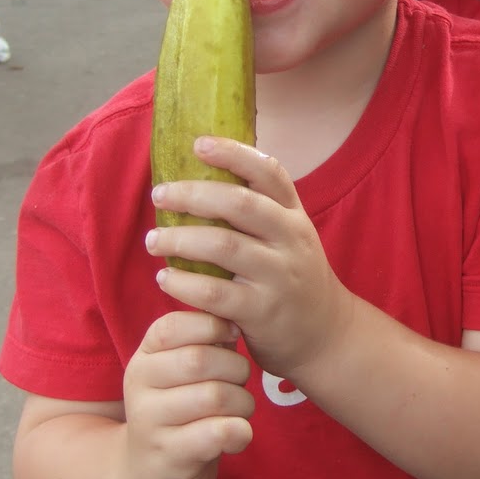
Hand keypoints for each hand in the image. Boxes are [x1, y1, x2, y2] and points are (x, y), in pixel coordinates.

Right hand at [120, 309, 253, 478]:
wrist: (149, 474)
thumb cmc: (179, 410)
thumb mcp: (181, 371)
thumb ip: (206, 343)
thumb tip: (234, 317)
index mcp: (144, 356)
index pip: (174, 325)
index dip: (213, 325)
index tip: (233, 335)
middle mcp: (139, 385)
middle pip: (200, 359)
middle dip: (236, 368)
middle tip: (241, 381)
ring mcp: (150, 421)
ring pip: (214, 396)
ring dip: (242, 402)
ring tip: (241, 410)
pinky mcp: (170, 455)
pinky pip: (215, 433)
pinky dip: (239, 430)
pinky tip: (239, 434)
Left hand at [147, 139, 354, 380]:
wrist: (326, 335)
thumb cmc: (293, 278)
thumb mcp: (288, 237)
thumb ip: (257, 210)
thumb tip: (200, 175)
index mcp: (293, 215)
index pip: (269, 172)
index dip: (234, 153)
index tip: (199, 143)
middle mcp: (290, 240)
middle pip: (241, 204)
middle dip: (194, 194)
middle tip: (159, 194)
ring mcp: (278, 276)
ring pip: (223, 246)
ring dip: (180, 239)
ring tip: (153, 240)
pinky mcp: (262, 312)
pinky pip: (215, 293)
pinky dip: (184, 283)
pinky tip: (165, 278)